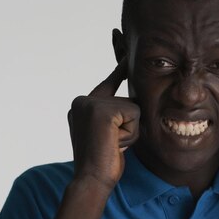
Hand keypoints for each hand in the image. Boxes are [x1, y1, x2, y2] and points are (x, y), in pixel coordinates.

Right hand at [67, 59, 139, 188]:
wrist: (91, 180)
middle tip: (112, 144)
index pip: (108, 82)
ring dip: (131, 130)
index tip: (119, 38)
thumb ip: (116, 115)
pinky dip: (131, 133)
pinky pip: (135, 114)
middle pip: (128, 101)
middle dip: (129, 125)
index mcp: (82, 105)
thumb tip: (136, 104)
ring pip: (133, 108)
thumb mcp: (110, 133)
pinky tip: (115, 144)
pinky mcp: (102, 110)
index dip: (120, 67)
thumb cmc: (104, 162)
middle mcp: (83, 100)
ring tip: (113, 145)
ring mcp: (91, 103)